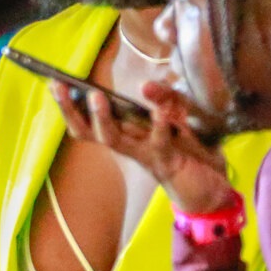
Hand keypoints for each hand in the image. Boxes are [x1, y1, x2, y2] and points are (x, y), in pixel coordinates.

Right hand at [54, 82, 237, 217]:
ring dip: (103, 118)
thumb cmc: (193, 151)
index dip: (69, 105)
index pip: (88, 121)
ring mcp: (144, 155)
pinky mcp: (166, 162)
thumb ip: (164, 97)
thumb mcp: (180, 114)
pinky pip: (158, 142)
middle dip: (71, 110)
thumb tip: (144, 86)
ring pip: (113, 139)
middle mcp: (128, 145)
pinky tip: (159, 111)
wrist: (216, 187)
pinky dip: (159, 125)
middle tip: (60, 88)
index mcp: (126, 133)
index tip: (54, 83)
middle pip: (88, 131)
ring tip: (97, 97)